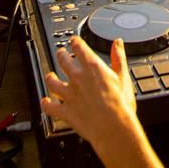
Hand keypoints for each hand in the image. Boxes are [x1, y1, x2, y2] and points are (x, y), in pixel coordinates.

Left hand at [41, 37, 137, 151]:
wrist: (112, 126)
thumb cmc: (120, 104)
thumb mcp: (123, 76)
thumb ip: (119, 57)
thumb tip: (117, 43)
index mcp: (92, 66)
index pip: (78, 46)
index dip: (75, 41)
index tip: (74, 40)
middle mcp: (77, 77)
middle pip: (62, 60)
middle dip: (61, 54)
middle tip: (61, 53)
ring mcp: (68, 94)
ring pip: (52, 81)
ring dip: (50, 77)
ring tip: (50, 76)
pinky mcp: (64, 111)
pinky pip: (50, 106)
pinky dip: (46, 103)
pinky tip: (45, 101)